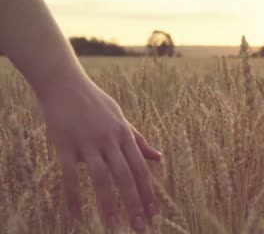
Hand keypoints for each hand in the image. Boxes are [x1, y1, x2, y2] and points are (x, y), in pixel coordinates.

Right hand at [40, 79, 160, 230]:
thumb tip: (159, 157)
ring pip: (101, 178)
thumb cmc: (96, 103)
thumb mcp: (121, 119)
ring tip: (114, 225)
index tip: (153, 213)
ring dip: (109, 204)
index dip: (148, 191)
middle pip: (125, 176)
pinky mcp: (64, 144)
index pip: (140, 168)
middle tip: (140, 226)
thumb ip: (139, 140)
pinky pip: (69, 176)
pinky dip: (73, 198)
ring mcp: (87, 142)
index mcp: (124, 134)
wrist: (65, 84)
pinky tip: (76, 216)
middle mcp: (109, 140)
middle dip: (135, 203)